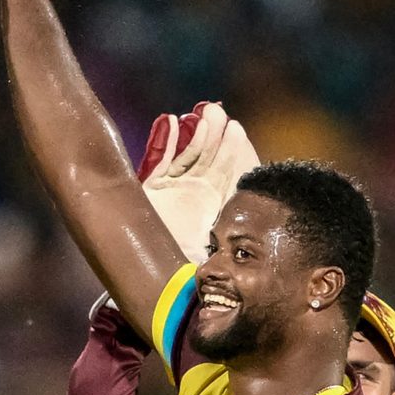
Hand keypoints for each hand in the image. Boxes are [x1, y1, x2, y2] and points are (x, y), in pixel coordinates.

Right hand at [139, 103, 260, 263]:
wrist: (155, 282)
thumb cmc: (186, 269)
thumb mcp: (214, 251)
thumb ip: (228, 237)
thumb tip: (244, 224)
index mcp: (213, 204)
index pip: (226, 170)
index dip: (231, 149)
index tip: (235, 129)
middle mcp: (194, 192)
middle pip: (207, 157)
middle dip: (213, 134)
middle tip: (217, 112)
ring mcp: (172, 187)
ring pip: (186, 155)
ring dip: (193, 134)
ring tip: (200, 115)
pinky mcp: (150, 187)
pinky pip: (158, 160)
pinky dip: (163, 142)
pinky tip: (170, 123)